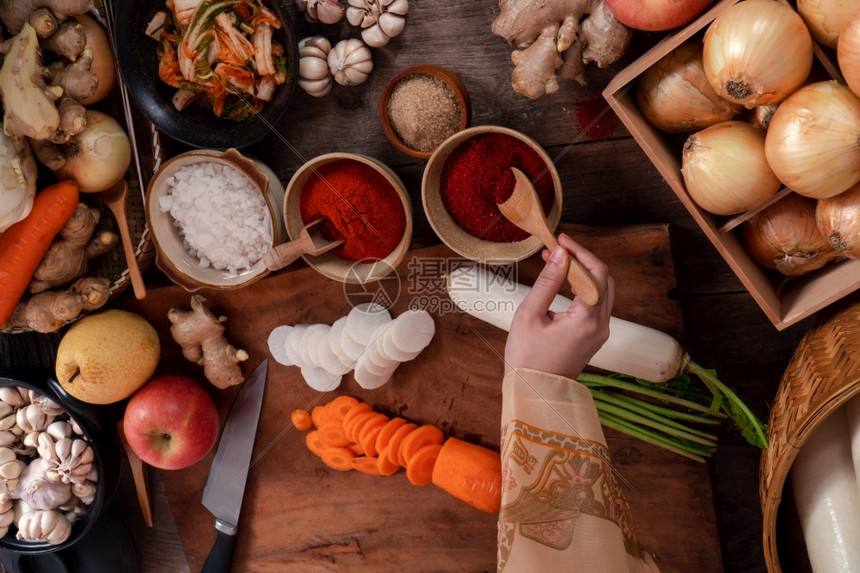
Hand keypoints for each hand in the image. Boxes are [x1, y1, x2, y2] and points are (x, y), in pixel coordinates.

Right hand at [504, 233, 614, 378]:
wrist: (534, 392)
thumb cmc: (527, 359)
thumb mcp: (530, 315)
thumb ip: (547, 282)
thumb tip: (561, 255)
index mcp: (587, 320)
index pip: (595, 273)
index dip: (580, 251)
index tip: (561, 240)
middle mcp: (601, 326)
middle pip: (604, 279)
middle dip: (583, 259)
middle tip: (558, 250)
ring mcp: (600, 332)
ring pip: (603, 290)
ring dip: (583, 273)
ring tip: (557, 263)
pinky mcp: (595, 336)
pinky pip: (597, 304)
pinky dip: (584, 288)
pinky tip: (564, 282)